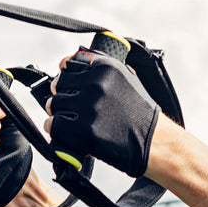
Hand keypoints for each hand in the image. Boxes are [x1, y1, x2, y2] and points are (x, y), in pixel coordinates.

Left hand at [45, 49, 160, 178]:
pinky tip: (64, 132)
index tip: (68, 84)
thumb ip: (103, 71)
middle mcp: (96, 84)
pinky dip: (55, 129)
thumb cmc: (141, 114)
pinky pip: (53, 125)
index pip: (69, 64)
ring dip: (59, 113)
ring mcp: (88, 107)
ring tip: (70, 120)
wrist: (153, 142)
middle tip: (69, 106)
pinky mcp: (82, 130)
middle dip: (62, 95)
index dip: (67, 75)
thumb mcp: (127, 79)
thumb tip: (75, 64)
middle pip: (59, 84)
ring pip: (54, 105)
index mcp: (106, 67)